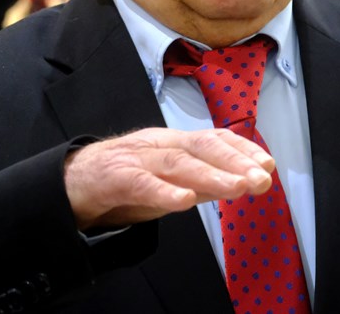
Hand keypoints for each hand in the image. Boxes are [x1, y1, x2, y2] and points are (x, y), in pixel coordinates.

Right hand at [64, 127, 273, 228]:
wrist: (70, 181)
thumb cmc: (124, 179)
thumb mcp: (169, 180)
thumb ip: (201, 182)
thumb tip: (241, 183)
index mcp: (174, 143)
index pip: (213, 139)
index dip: (242, 149)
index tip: (268, 164)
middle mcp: (159, 145)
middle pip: (201, 146)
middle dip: (235, 161)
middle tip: (261, 179)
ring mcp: (136, 159)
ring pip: (177, 162)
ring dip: (211, 175)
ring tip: (237, 187)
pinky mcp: (114, 177)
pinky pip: (141, 183)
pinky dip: (164, 191)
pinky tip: (185, 201)